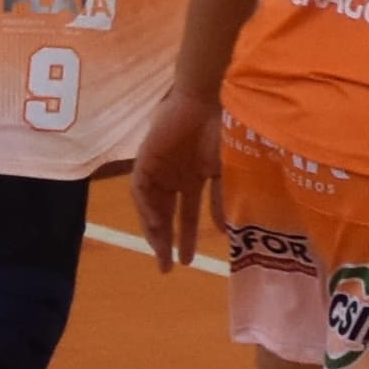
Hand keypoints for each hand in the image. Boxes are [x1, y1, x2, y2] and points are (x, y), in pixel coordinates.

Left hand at [130, 91, 225, 275]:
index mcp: (196, 177)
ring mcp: (160, 169)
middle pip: (168, 216)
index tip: (190, 261)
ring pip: (153, 207)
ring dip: (155, 230)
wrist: (206, 99)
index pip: (188, 214)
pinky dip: (147, 208)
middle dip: (167, 243)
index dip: (188, 238)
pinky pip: (140, 191)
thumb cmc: (223, 129)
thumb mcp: (228, 170)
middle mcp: (176, 176)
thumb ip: (223, 199)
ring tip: (160, 252)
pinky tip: (156, 224)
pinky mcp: (145, 160)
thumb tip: (226, 231)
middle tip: (167, 269)